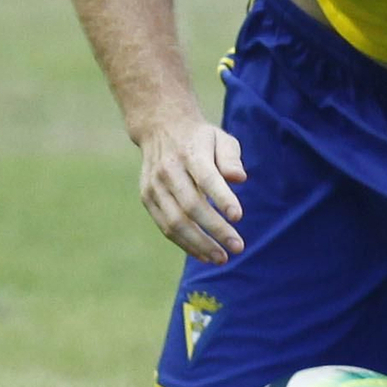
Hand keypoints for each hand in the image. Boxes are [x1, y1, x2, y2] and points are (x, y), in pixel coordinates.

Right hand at [137, 118, 246, 263]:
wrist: (160, 127)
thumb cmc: (200, 138)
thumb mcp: (220, 138)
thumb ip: (231, 158)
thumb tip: (239, 178)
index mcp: (190, 152)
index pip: (206, 178)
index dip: (222, 198)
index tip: (238, 216)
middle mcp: (169, 170)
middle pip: (191, 206)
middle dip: (215, 229)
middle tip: (238, 247)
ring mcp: (155, 185)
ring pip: (176, 222)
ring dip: (199, 244)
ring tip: (221, 258)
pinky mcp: (147, 198)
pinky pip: (165, 226)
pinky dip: (185, 243)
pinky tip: (203, 255)